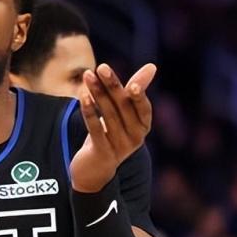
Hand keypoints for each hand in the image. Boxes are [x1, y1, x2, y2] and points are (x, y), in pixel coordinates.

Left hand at [69, 63, 155, 191]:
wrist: (95, 170)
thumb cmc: (112, 134)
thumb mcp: (125, 113)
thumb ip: (136, 90)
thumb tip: (152, 66)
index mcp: (143, 126)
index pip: (143, 108)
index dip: (138, 96)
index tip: (132, 83)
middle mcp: (135, 138)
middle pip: (123, 108)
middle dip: (112, 86)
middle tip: (101, 67)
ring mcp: (119, 147)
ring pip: (108, 115)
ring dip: (97, 93)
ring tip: (87, 74)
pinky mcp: (102, 152)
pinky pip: (95, 129)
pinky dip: (89, 111)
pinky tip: (83, 96)